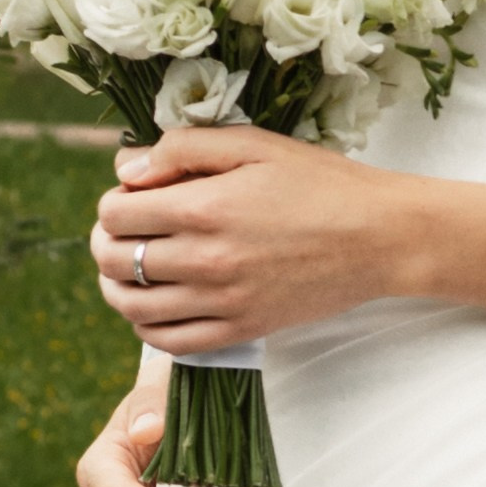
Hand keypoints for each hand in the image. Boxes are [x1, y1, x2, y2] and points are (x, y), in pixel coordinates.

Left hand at [90, 127, 415, 349]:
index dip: (114, 199)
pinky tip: (155, 304)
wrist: (378, 237)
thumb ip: (184, 148)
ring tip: (130, 267)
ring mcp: (222, 302)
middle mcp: (206, 261)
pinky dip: (147, 326)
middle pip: (115, 260)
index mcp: (205, 208)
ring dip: (116, 285)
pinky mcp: (240, 330)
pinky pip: (169, 342)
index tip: (131, 193)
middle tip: (123, 228)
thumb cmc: (320, 182)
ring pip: (132, 307)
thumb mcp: (254, 144)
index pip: (117, 213)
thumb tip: (126, 169)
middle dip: (107, 240)